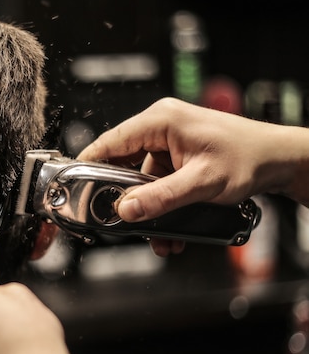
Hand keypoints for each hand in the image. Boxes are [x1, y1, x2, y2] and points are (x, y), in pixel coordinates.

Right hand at [78, 97, 308, 254]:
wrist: (277, 160)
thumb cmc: (248, 158)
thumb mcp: (201, 182)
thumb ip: (160, 198)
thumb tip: (126, 209)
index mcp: (161, 120)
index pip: (111, 141)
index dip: (90, 164)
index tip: (76, 186)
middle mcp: (161, 127)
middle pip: (123, 163)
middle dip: (124, 196)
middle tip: (122, 219)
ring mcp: (169, 142)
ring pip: (140, 178)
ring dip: (146, 206)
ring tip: (157, 233)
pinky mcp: (176, 156)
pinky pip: (157, 182)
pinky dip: (159, 203)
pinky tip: (168, 225)